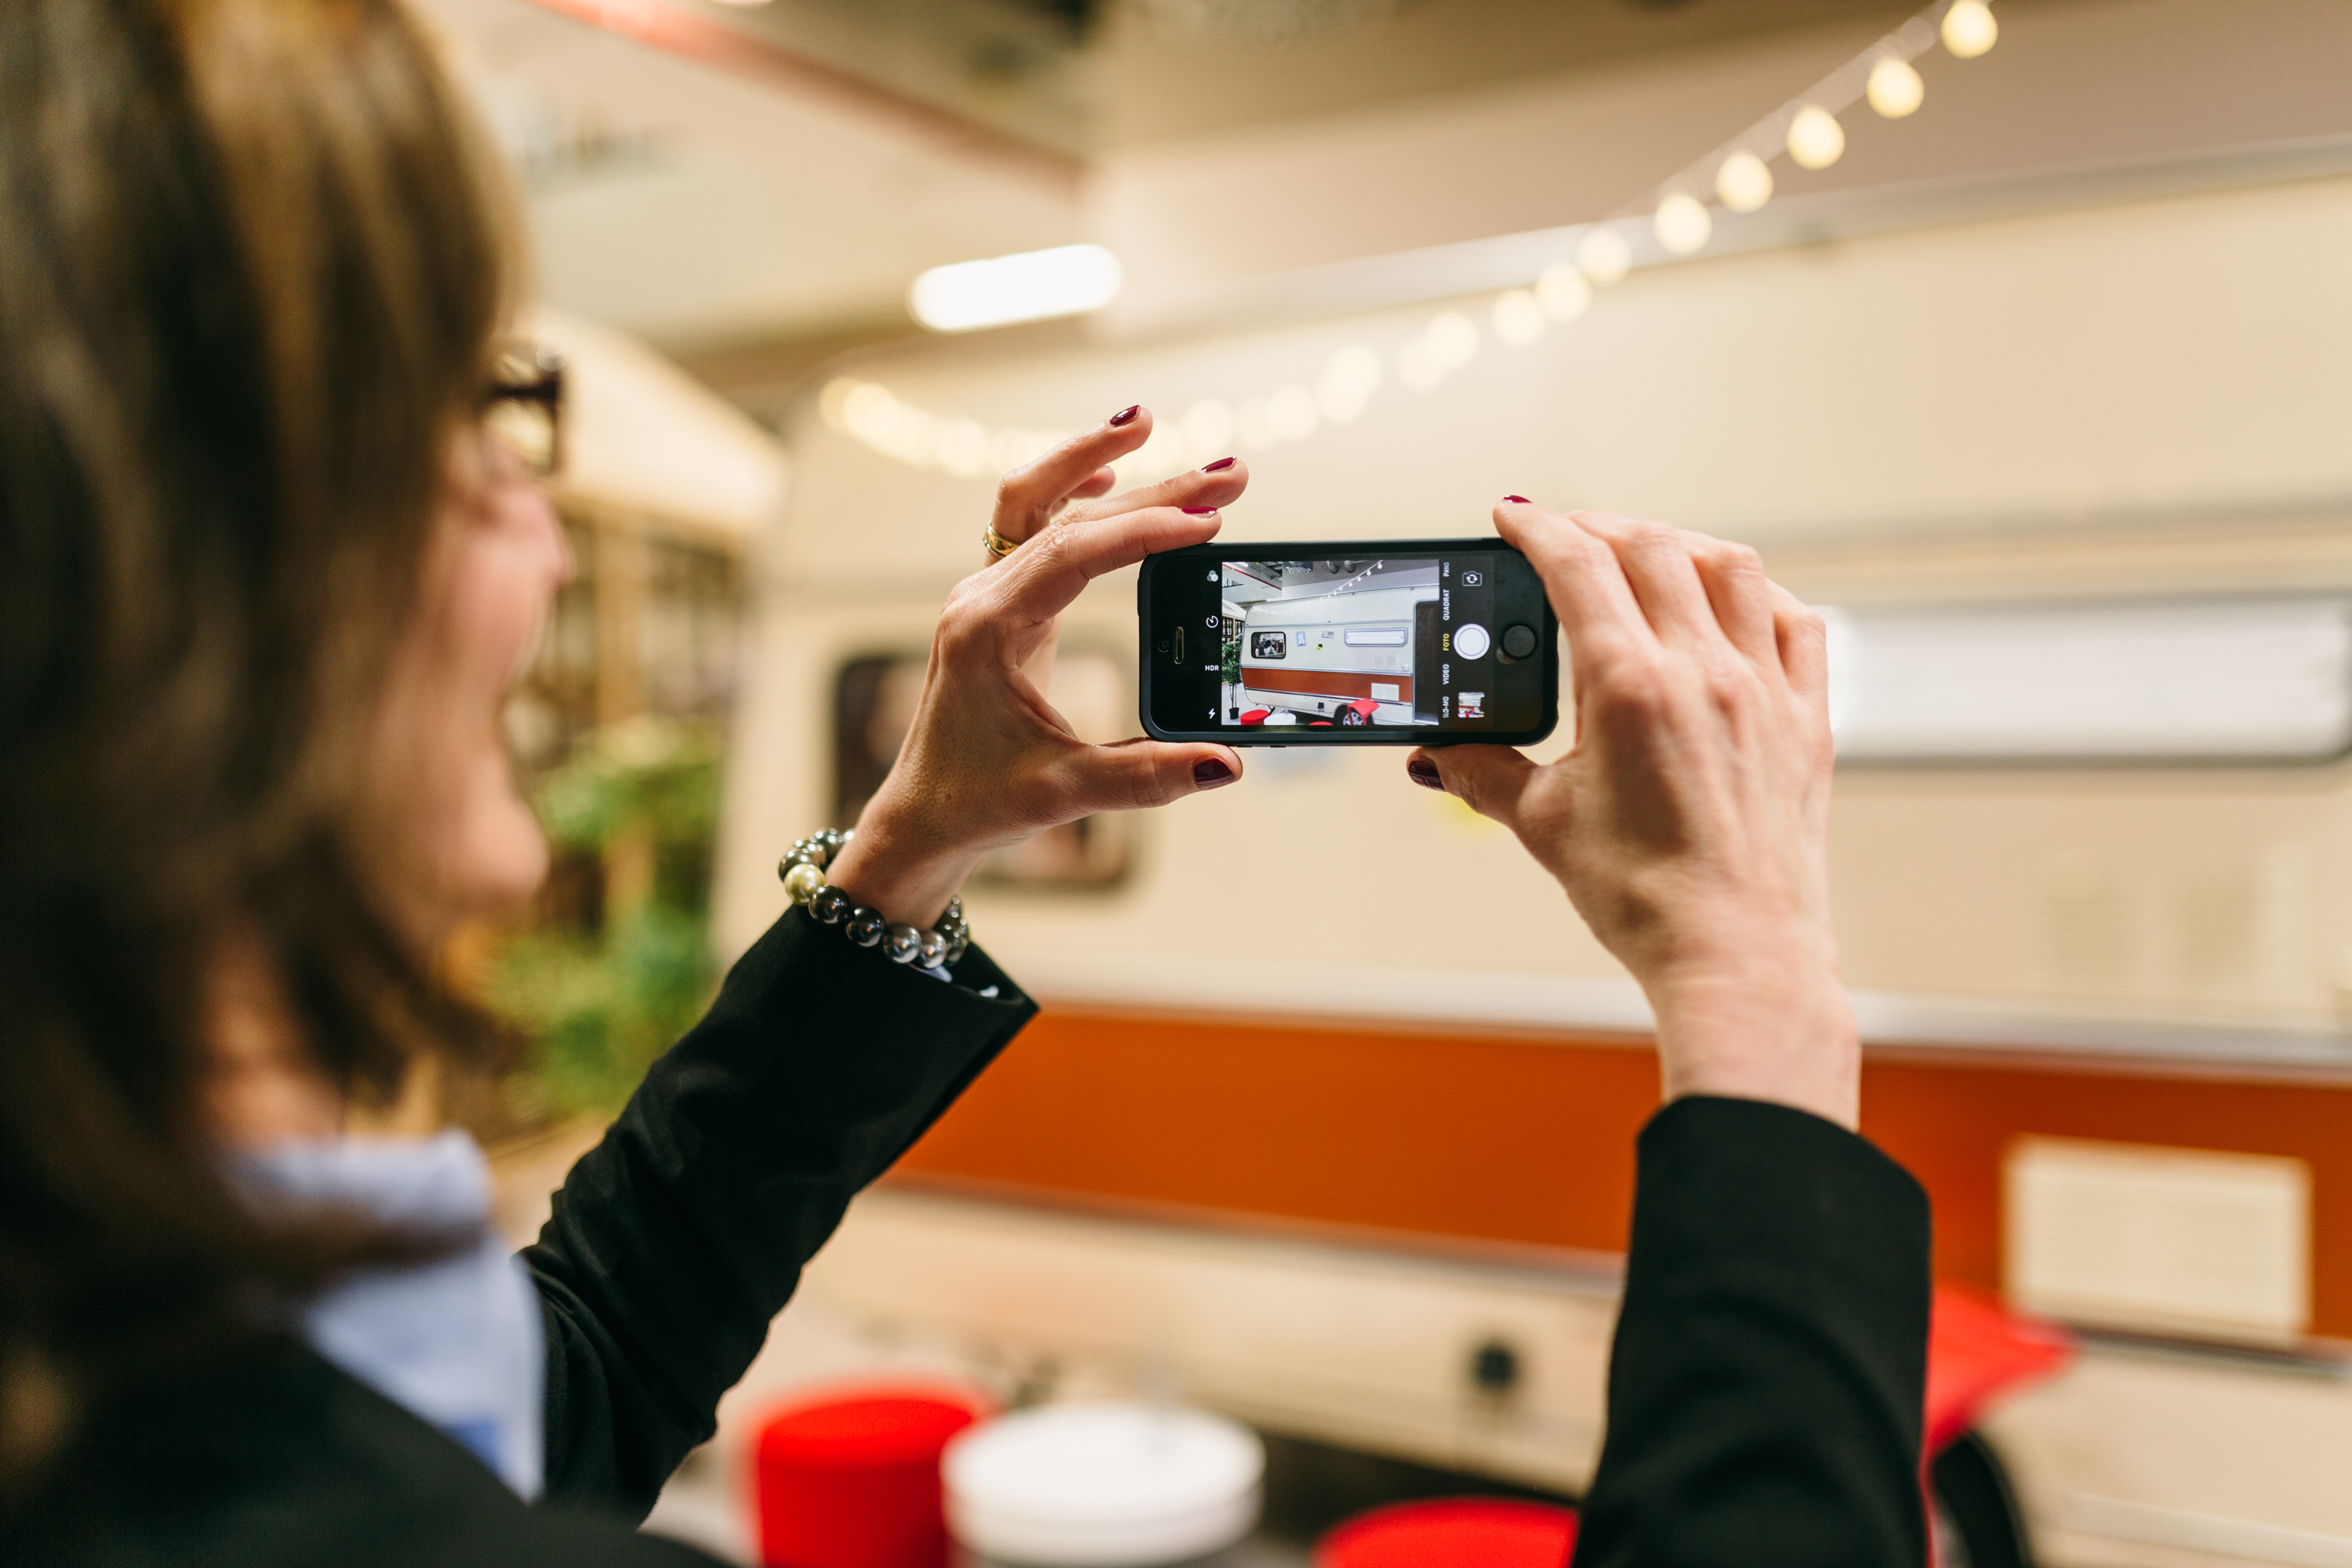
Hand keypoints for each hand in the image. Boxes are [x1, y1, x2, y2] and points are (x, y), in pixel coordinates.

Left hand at [825, 407, 1247, 928]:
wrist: (922, 814)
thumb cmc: (978, 801)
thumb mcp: (1064, 793)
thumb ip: (1146, 777)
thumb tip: (1225, 763)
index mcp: (988, 631)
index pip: (1071, 553)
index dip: (1142, 531)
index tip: (1206, 522)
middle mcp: (982, 598)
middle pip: (1069, 516)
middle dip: (1153, 489)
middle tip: (1230, 474)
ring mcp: (986, 594)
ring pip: (1042, 504)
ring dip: (1098, 464)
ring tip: (1152, 425)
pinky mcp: (999, 602)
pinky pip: (1027, 523)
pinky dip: (1068, 489)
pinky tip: (1111, 475)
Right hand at [1407, 503, 1856, 1127]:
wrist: (1736, 955)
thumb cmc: (1645, 899)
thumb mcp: (1542, 825)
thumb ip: (1483, 772)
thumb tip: (1438, 751)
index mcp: (1631, 687)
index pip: (1577, 564)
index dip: (1537, 526)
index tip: (1513, 516)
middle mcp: (1704, 673)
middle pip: (1652, 547)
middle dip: (1599, 527)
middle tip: (1564, 536)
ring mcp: (1764, 690)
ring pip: (1730, 567)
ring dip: (1678, 543)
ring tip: (1643, 551)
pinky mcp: (1805, 719)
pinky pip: (1795, 622)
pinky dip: (1757, 593)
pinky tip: (1731, 602)